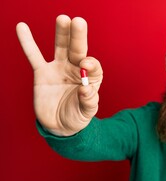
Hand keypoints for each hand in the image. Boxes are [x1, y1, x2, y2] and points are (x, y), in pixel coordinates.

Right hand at [16, 15, 102, 135]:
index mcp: (91, 78)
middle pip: (78, 50)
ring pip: (61, 47)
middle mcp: (76, 69)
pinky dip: (28, 42)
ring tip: (63, 18)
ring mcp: (59, 69)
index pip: (93, 66)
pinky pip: (34, 56)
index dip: (91, 64)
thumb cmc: (77, 117)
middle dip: (79, 36)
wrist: (59, 125)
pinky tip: (22, 26)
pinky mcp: (42, 73)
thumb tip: (86, 89)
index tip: (85, 65)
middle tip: (79, 22)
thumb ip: (88, 102)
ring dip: (62, 33)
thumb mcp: (86, 112)